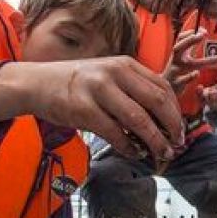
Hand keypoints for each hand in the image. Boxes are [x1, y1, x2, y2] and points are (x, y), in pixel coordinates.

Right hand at [0, 57, 183, 159]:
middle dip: (172, 126)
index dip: (176, 111)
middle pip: (156, 102)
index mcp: (126, 64)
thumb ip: (134, 89)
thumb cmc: (79, 82)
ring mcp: (99, 89)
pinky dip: (128, 147)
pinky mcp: (83, 109)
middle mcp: (115, 73)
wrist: (37, 83)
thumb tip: (163, 119)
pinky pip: (114, 133)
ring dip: (155, 140)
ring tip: (162, 153)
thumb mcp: (109, 75)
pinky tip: (134, 153)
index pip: (162, 87)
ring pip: (138, 119)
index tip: (180, 128)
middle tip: (177, 144)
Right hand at [163, 27, 216, 92]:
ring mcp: (175, 72)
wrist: (164, 89)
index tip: (202, 31)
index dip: (189, 33)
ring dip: (202, 61)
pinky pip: (183, 80)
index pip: (180, 39)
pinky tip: (196, 73)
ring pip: (186, 65)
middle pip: (179, 47)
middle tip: (203, 35)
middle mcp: (175, 61)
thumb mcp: (183, 57)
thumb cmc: (176, 70)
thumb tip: (202, 31)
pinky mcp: (176, 84)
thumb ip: (191, 46)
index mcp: (178, 53)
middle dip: (190, 40)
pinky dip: (189, 77)